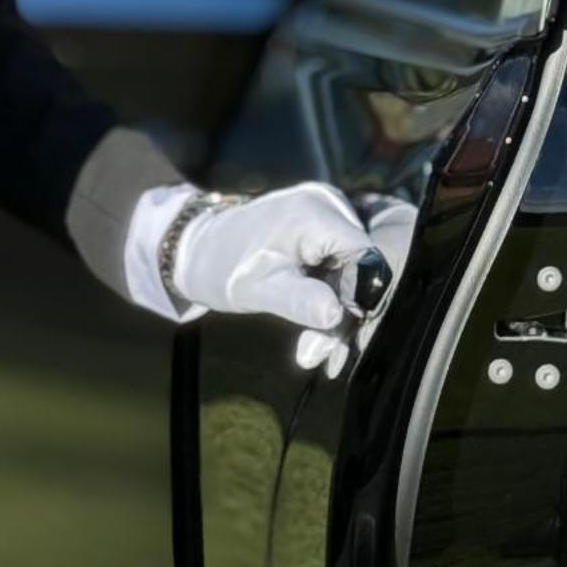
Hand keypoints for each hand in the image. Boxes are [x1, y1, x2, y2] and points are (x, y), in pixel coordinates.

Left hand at [171, 181, 412, 379]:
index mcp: (317, 212)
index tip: (344, 341)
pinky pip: (343, 268)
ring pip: (356, 273)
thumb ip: (299, 301)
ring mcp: (328, 214)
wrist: (200, 251)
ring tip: (321, 356)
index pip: (367, 258)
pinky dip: (334, 300)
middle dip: (350, 316)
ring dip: (342, 314)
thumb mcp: (257, 289)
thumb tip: (336, 315)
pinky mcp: (324, 230)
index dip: (362, 301)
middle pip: (363, 267)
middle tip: (329, 361)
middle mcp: (329, 205)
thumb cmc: (225, 267)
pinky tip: (322, 337)